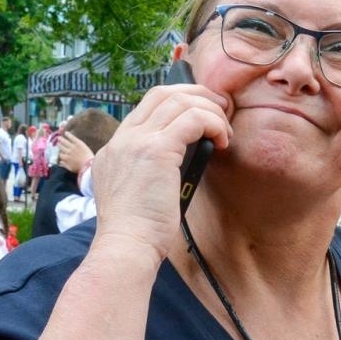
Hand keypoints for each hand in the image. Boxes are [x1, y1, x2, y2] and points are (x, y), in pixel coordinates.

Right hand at [56, 131, 92, 173]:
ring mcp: (72, 147)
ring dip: (61, 139)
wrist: (88, 165)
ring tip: (59, 137)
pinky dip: (68, 135)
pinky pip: (71, 138)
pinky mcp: (78, 143)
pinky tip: (66, 132)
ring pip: (65, 142)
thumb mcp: (70, 168)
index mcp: (65, 158)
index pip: (60, 154)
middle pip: (61, 147)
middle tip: (58, 142)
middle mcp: (67, 152)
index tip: (59, 151)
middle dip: (59, 145)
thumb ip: (64, 165)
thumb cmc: (80, 168)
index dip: (59, 153)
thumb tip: (60, 162)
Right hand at [89, 80, 231, 260]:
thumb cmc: (137, 230)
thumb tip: (182, 158)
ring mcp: (138, 141)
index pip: (147, 106)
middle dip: (197, 95)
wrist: (126, 246)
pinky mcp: (157, 150)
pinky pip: (193, 119)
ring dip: (210, 111)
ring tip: (225, 132)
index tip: (202, 114)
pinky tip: (223, 142)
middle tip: (220, 110)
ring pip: (180, 102)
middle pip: (162, 93)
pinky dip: (213, 124)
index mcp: (115, 147)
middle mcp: (123, 138)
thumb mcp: (135, 191)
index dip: (179, 102)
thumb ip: (148, 170)